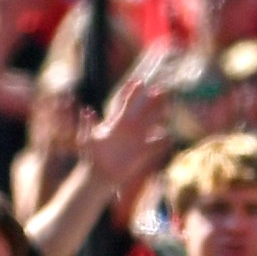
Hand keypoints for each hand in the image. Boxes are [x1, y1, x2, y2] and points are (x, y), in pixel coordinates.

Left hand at [78, 67, 172, 190]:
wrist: (99, 174)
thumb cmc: (91, 156)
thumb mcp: (86, 139)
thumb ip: (87, 125)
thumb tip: (87, 110)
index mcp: (115, 123)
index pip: (124, 104)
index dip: (130, 93)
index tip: (137, 82)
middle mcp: (128, 130)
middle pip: (141, 111)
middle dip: (150, 101)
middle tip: (160, 90)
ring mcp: (136, 141)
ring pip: (151, 125)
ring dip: (159, 117)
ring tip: (168, 108)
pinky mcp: (141, 154)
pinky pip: (155, 146)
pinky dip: (162, 142)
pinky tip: (170, 137)